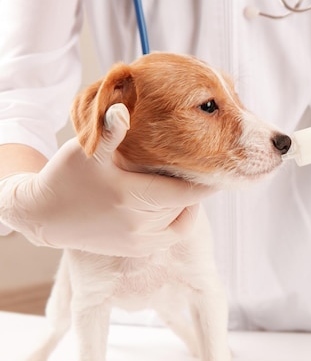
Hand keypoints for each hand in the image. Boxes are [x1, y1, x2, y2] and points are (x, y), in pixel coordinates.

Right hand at [0, 104, 211, 256]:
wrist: (42, 216)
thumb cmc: (64, 178)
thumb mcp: (86, 151)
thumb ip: (110, 132)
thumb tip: (122, 110)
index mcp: (134, 198)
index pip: (189, 191)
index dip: (209, 178)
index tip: (219, 162)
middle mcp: (141, 225)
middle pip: (187, 204)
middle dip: (196, 185)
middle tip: (202, 165)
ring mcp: (138, 241)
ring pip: (181, 221)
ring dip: (186, 202)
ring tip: (184, 180)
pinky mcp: (134, 250)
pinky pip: (170, 236)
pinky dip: (177, 219)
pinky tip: (173, 202)